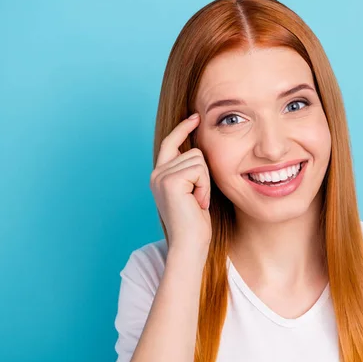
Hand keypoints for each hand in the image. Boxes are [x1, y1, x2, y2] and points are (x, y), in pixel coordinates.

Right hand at [150, 113, 211, 257]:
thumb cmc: (195, 223)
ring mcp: (161, 176)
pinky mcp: (170, 181)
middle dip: (204, 175)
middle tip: (199, 199)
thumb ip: (189, 172)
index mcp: (160, 175)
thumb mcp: (191, 192)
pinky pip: (200, 170)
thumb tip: (198, 150)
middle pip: (193, 151)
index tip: (196, 117)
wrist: (189, 244)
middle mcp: (156, 174)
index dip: (183, 128)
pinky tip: (197, 203)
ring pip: (198, 159)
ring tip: (197, 202)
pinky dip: (205, 187)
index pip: (170, 143)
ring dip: (205, 182)